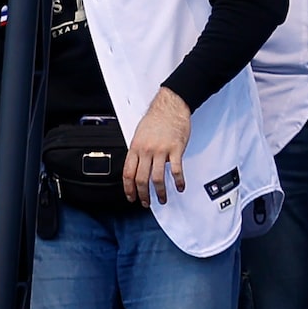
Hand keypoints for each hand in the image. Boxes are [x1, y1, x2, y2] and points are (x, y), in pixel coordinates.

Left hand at [123, 87, 190, 205]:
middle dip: (143, 195)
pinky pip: (176, 170)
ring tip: (162, 199)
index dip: (128, 188)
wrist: (171, 106)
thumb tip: (136, 166)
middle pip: (141, 179)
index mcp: (136, 147)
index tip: (131, 197)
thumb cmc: (156, 118)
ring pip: (157, 178)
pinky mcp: (176, 149)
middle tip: (146, 202)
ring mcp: (161, 150)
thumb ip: (138, 151)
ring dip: (160, 192)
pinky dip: (178, 181)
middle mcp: (147, 150)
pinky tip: (179, 187)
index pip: (128, 173)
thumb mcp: (139, 134)